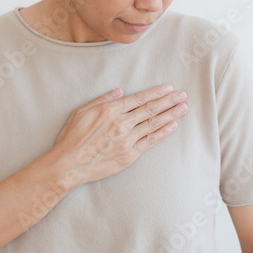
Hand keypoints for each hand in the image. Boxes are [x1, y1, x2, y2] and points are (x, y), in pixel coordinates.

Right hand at [45, 83, 188, 190]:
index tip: (169, 88)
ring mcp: (126, 140)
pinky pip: (150, 142)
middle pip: (151, 109)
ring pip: (153, 124)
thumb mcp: (82, 112)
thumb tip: (120, 92)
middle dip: (169, 101)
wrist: (69, 165)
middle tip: (183, 95)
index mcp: (110, 110)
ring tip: (183, 108)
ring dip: (171, 115)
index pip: (139, 98)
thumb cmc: (71, 138)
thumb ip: (102, 100)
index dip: (156, 92)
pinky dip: (162, 133)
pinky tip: (172, 126)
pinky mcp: (129, 155)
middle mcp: (121, 123)